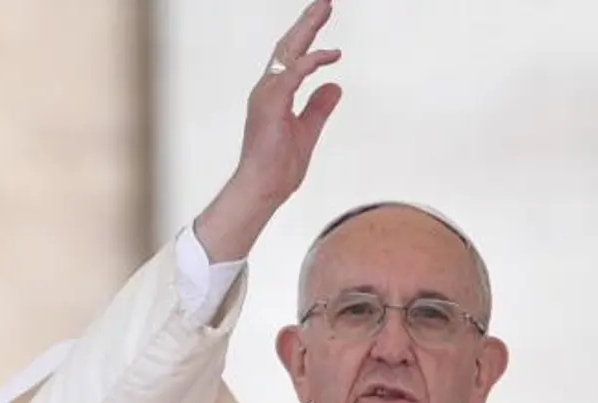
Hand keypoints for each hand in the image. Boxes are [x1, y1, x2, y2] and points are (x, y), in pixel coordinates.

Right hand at [194, 0, 343, 261]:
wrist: (263, 188)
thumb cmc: (278, 167)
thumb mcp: (308, 130)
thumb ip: (319, 107)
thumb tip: (335, 87)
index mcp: (275, 93)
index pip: (292, 56)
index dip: (308, 36)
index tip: (323, 16)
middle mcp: (268, 88)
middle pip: (289, 46)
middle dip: (308, 21)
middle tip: (326, 0)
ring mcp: (266, 94)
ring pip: (288, 52)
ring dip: (308, 29)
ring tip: (324, 8)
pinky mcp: (271, 104)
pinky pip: (293, 74)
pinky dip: (311, 62)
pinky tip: (330, 54)